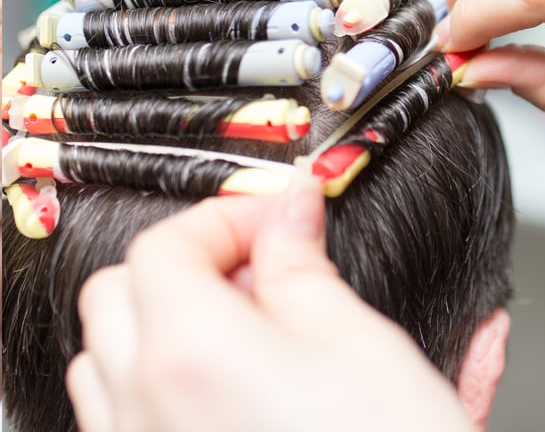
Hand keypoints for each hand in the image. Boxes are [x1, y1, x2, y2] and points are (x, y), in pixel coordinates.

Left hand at [66, 175, 472, 431]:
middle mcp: (144, 411)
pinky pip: (124, 419)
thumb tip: (289, 211)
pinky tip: (233, 387)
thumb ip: (303, 266)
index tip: (276, 219)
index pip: (165, 246)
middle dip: (186, 264)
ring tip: (245, 326)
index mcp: (192, 355)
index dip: (224, 216)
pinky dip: (162, 382)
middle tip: (259, 268)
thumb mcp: (359, 342)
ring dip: (163, 323)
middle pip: (119, 294)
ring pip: (108, 361)